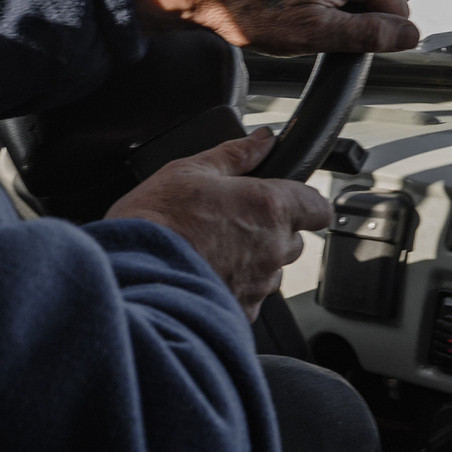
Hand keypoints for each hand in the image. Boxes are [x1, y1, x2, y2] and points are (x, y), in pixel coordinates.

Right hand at [105, 129, 332, 318]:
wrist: (131, 273)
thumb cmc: (156, 219)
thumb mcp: (190, 170)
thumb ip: (235, 154)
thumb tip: (263, 140)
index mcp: (268, 207)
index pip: (319, 206)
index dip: (305, 202)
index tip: (287, 199)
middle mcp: (273, 249)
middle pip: (293, 240)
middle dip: (271, 231)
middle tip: (231, 222)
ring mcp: (259, 285)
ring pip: (270, 271)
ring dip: (252, 260)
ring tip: (209, 249)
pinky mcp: (241, 312)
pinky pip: (248, 297)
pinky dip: (232, 287)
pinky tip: (202, 273)